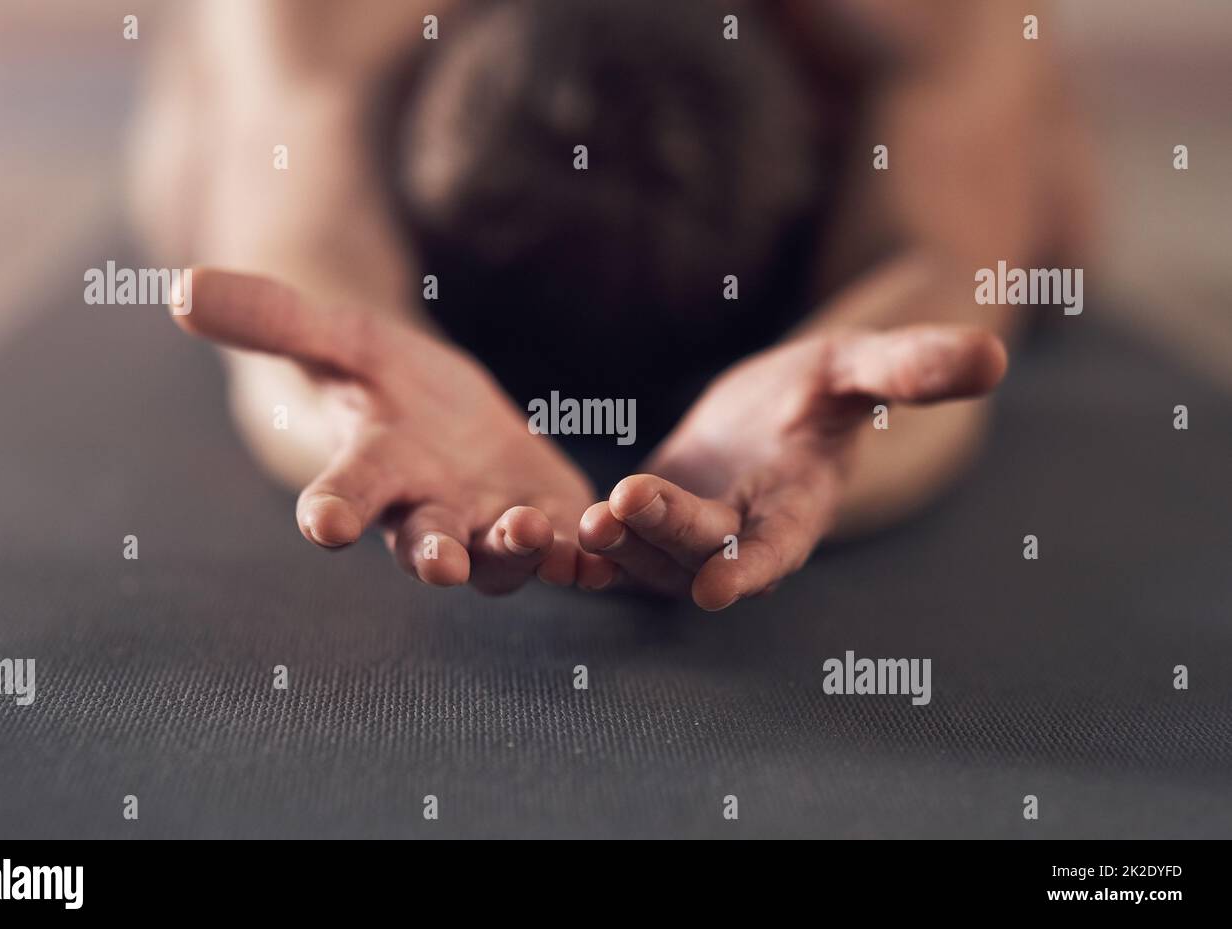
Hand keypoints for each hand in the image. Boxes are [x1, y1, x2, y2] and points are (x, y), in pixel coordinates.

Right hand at [174, 269, 598, 592]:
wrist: (441, 411)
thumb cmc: (377, 378)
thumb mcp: (337, 334)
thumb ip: (271, 318)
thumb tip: (177, 288)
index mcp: (372, 471)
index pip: (344, 494)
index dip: (332, 508)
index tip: (323, 523)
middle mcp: (427, 512)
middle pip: (424, 542)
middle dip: (431, 554)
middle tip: (438, 563)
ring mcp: (488, 524)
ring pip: (502, 557)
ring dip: (518, 552)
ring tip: (532, 531)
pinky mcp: (547, 522)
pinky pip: (566, 549)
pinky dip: (585, 554)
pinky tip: (606, 551)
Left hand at [576, 326, 1007, 608]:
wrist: (767, 411)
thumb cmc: (819, 389)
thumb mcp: (857, 367)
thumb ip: (913, 367)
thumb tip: (997, 352)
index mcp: (795, 508)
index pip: (776, 547)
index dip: (750, 566)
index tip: (716, 587)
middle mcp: (741, 537)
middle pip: (700, 549)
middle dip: (665, 534)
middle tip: (624, 505)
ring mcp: (690, 538)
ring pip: (649, 559)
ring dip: (615, 549)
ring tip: (576, 527)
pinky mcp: (647, 529)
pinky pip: (614, 550)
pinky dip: (584, 551)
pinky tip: (542, 537)